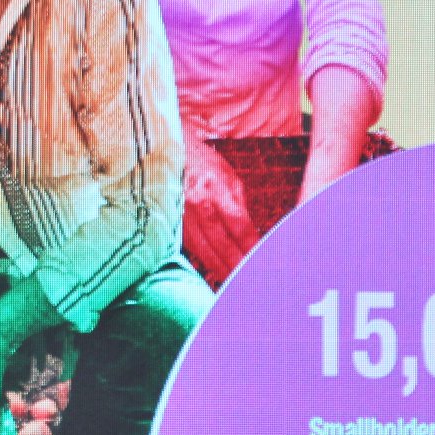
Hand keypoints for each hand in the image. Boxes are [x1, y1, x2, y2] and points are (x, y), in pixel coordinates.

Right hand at [182, 135, 259, 285]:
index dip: (252, 247)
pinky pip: (191, 247)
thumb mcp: (230, 179)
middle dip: (238, 264)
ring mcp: (182, 215)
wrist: (170, 152)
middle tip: (253, 281)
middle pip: (221, 243)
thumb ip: (240, 207)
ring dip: (222, 268)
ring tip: (236, 282)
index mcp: (216, 190)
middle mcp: (197, 204)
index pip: (239, 226)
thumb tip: (251, 236)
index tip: (264, 261)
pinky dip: (205, 261)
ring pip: (204, 250)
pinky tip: (216, 270)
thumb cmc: (204, 164)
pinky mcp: (173, 222)